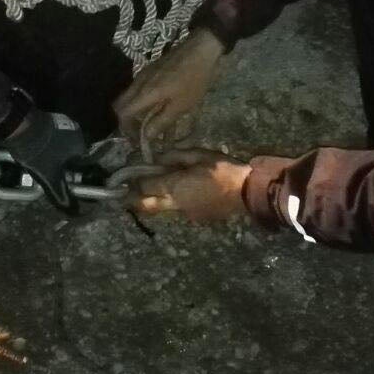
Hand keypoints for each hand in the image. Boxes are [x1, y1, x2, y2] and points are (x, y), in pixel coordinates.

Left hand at [0, 103, 87, 211]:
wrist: (19, 128)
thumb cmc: (39, 153)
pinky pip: (51, 134)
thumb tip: (72, 210)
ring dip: (53, 151)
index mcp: (80, 144)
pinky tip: (35, 148)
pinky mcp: (49, 118)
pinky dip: (46, 142)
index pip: (81, 162)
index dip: (70, 171)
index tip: (60, 176)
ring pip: (60, 142)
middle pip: (70, 151)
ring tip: (39, 159)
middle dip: (61, 161)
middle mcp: (75, 130)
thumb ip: (61, 193)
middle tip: (47, 169)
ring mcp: (61, 122)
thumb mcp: (50, 177)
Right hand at [114, 29, 225, 157]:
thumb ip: (161, 122)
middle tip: (140, 132)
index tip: (138, 139)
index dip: (126, 130)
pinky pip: (138, 90)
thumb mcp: (181, 106)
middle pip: (120, 105)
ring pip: (129, 97)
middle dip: (127, 121)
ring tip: (151, 123)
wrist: (201, 49)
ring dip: (135, 112)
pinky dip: (142, 102)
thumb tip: (146, 137)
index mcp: (145, 94)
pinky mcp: (150, 70)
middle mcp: (138, 83)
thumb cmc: (194, 79)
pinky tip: (158, 107)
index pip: (123, 114)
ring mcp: (143, 75)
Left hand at [127, 149, 250, 222]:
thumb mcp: (199, 155)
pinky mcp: (195, 219)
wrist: (247, 193)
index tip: (129, 173)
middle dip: (132, 200)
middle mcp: (175, 204)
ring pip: (161, 210)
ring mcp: (185, 214)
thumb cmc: (224, 169)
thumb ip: (175, 156)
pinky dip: (173, 202)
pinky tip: (182, 192)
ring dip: (154, 201)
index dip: (135, 180)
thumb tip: (158, 159)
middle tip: (126, 192)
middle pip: (145, 206)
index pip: (145, 186)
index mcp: (175, 186)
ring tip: (153, 189)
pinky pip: (177, 210)